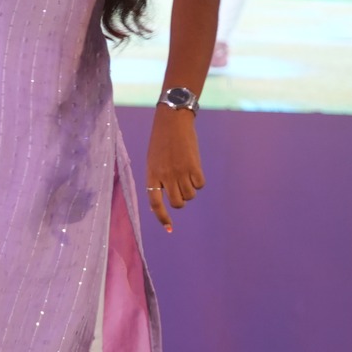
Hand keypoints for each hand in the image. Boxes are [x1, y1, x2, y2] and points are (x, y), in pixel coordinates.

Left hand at [144, 108, 203, 231]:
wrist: (173, 122)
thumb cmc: (161, 142)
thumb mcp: (152, 162)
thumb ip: (155, 182)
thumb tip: (156, 205)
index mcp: (152, 175)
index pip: (155, 203)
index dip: (162, 217)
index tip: (169, 229)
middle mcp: (165, 176)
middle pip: (177, 203)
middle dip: (180, 200)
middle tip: (180, 189)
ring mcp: (180, 172)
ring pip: (190, 195)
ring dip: (190, 189)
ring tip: (185, 173)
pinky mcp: (194, 166)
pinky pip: (200, 185)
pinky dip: (198, 181)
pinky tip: (193, 169)